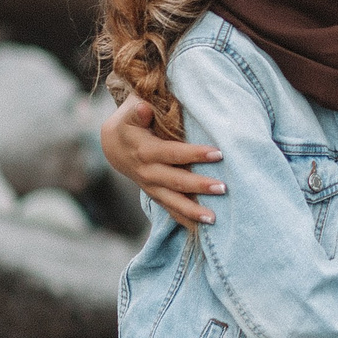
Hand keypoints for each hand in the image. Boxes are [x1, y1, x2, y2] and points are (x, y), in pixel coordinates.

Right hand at [101, 96, 225, 224]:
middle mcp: (147, 172)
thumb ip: (138, 109)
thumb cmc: (131, 121)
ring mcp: (151, 186)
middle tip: (223, 188)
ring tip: (213, 219)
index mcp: (144, 150)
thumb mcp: (130, 111)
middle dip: (199, 185)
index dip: (195, 154)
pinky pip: (170, 209)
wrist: (114, 145)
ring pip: (172, 201)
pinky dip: (185, 219)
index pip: (173, 153)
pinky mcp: (155, 194)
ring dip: (193, 210)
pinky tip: (202, 228)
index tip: (218, 153)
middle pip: (176, 181)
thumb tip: (145, 109)